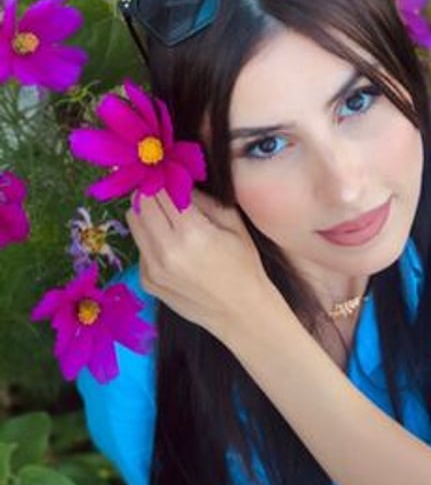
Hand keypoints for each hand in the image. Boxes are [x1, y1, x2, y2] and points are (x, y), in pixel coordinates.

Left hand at [125, 189, 283, 341]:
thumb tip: (178, 180)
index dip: (164, 177)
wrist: (240, 312)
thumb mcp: (233, 223)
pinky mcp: (146, 281)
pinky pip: (139, 246)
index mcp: (191, 232)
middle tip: (166, 188)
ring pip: (133, 222)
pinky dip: (149, 236)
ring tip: (167, 214)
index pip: (161, 190)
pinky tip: (171, 244)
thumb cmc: (243, 264)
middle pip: (141, 203)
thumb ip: (203, 199)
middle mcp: (165, 250)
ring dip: (146, 210)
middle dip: (151, 191)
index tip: (170, 172)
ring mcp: (152, 268)